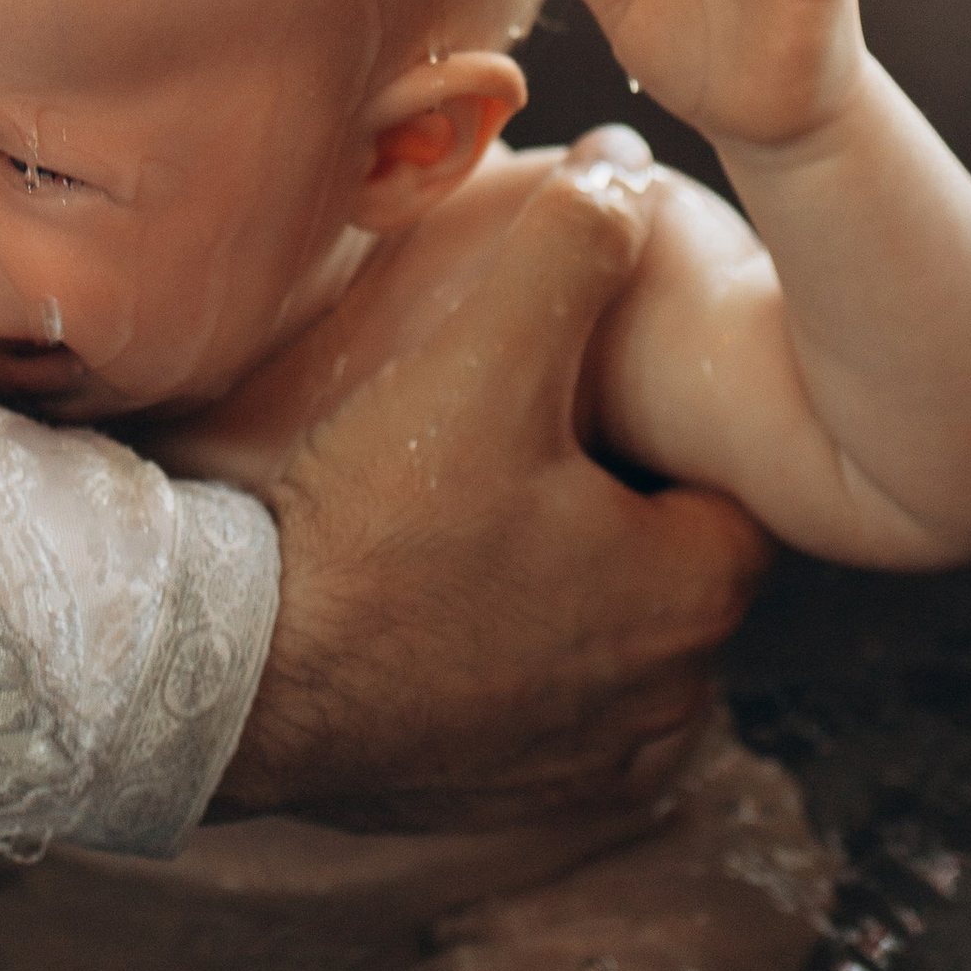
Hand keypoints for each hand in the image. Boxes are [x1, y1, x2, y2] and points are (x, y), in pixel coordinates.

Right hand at [220, 149, 770, 828]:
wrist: (239, 684)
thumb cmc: (377, 531)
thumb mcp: (484, 361)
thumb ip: (571, 250)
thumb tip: (626, 166)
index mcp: (695, 595)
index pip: (731, 483)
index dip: (666, 423)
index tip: (598, 393)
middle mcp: (667, 701)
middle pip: (670, 560)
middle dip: (613, 500)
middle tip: (527, 439)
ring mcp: (589, 765)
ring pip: (607, 637)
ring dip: (561, 584)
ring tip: (474, 517)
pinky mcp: (511, 804)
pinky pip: (541, 709)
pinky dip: (505, 660)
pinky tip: (439, 606)